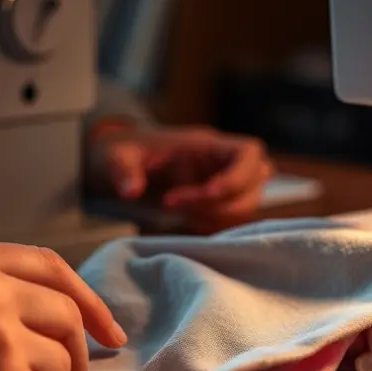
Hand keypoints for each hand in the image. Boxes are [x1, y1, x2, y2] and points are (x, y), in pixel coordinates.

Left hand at [87, 125, 273, 222]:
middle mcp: (221, 163)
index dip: (237, 177)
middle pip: (255, 184)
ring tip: (178, 216)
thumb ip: (123, 170)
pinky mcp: (215, 205)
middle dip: (222, 203)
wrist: (120, 165)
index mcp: (206, 144)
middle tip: (177, 206)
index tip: (206, 194)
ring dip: (217, 217)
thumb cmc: (123, 154)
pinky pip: (231, 220)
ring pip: (246, 205)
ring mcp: (221, 184)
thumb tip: (131, 191)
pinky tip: (183, 224)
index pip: (248, 152)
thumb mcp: (116, 156)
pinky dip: (212, 226)